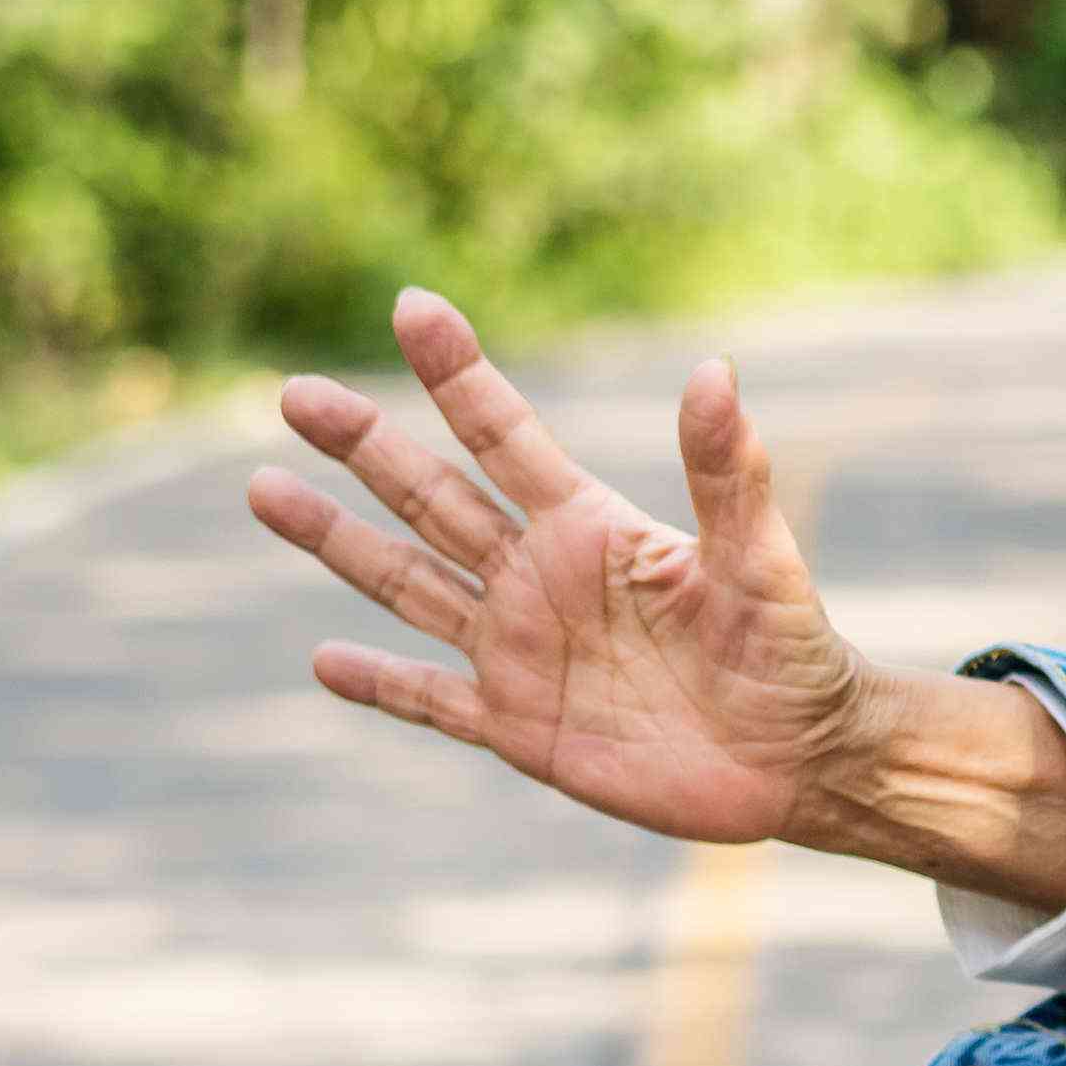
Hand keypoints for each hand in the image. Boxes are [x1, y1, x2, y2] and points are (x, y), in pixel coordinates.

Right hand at [249, 289, 1065, 902]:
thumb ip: (728, 472)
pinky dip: (381, 685)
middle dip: (366, 447)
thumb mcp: (759, 560)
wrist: (801, 759)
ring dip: (339, 542)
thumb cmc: (792, 650)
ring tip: (264, 488)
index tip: (413, 306)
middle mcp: (540, 579)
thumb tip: (715, 369)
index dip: (460, 374)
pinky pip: (432, 701)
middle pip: (433, 498)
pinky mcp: (519, 728)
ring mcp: (521, 652)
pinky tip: (323, 661)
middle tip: (295, 393)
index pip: (507, 436)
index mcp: (591, 528)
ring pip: (409, 585)